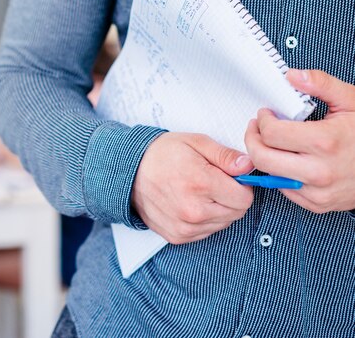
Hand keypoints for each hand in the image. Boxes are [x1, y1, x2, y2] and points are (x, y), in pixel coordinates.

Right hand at [132, 133, 253, 243]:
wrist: (129, 172)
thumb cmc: (162, 154)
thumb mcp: (196, 142)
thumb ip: (225, 155)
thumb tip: (248, 166)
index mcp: (201, 184)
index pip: (245, 198)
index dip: (241, 185)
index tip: (229, 177)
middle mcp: (193, 211)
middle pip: (236, 213)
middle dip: (230, 198)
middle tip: (212, 182)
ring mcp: (185, 227)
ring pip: (223, 224)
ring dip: (218, 209)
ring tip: (198, 192)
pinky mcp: (177, 236)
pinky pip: (206, 232)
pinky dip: (204, 220)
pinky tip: (190, 203)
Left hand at [245, 69, 354, 213]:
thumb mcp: (352, 101)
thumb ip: (321, 84)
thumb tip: (292, 76)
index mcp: (325, 142)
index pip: (271, 133)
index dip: (262, 121)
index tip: (265, 115)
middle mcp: (319, 171)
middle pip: (262, 158)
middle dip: (253, 139)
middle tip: (257, 129)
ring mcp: (317, 191)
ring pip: (269, 175)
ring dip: (264, 157)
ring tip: (271, 143)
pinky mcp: (316, 204)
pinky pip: (282, 189)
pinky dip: (279, 173)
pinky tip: (288, 160)